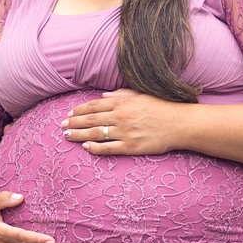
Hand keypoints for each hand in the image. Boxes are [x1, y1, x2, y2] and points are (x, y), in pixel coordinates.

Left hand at [61, 89, 183, 156]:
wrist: (181, 124)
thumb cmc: (162, 108)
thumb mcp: (141, 95)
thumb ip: (121, 95)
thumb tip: (103, 97)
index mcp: (123, 102)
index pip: (94, 106)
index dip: (79, 110)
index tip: (69, 114)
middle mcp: (121, 116)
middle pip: (91, 119)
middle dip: (74, 123)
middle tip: (61, 126)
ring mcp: (125, 132)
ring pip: (96, 133)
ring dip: (79, 135)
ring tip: (67, 136)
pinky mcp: (131, 146)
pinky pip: (108, 148)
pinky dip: (95, 148)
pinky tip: (86, 147)